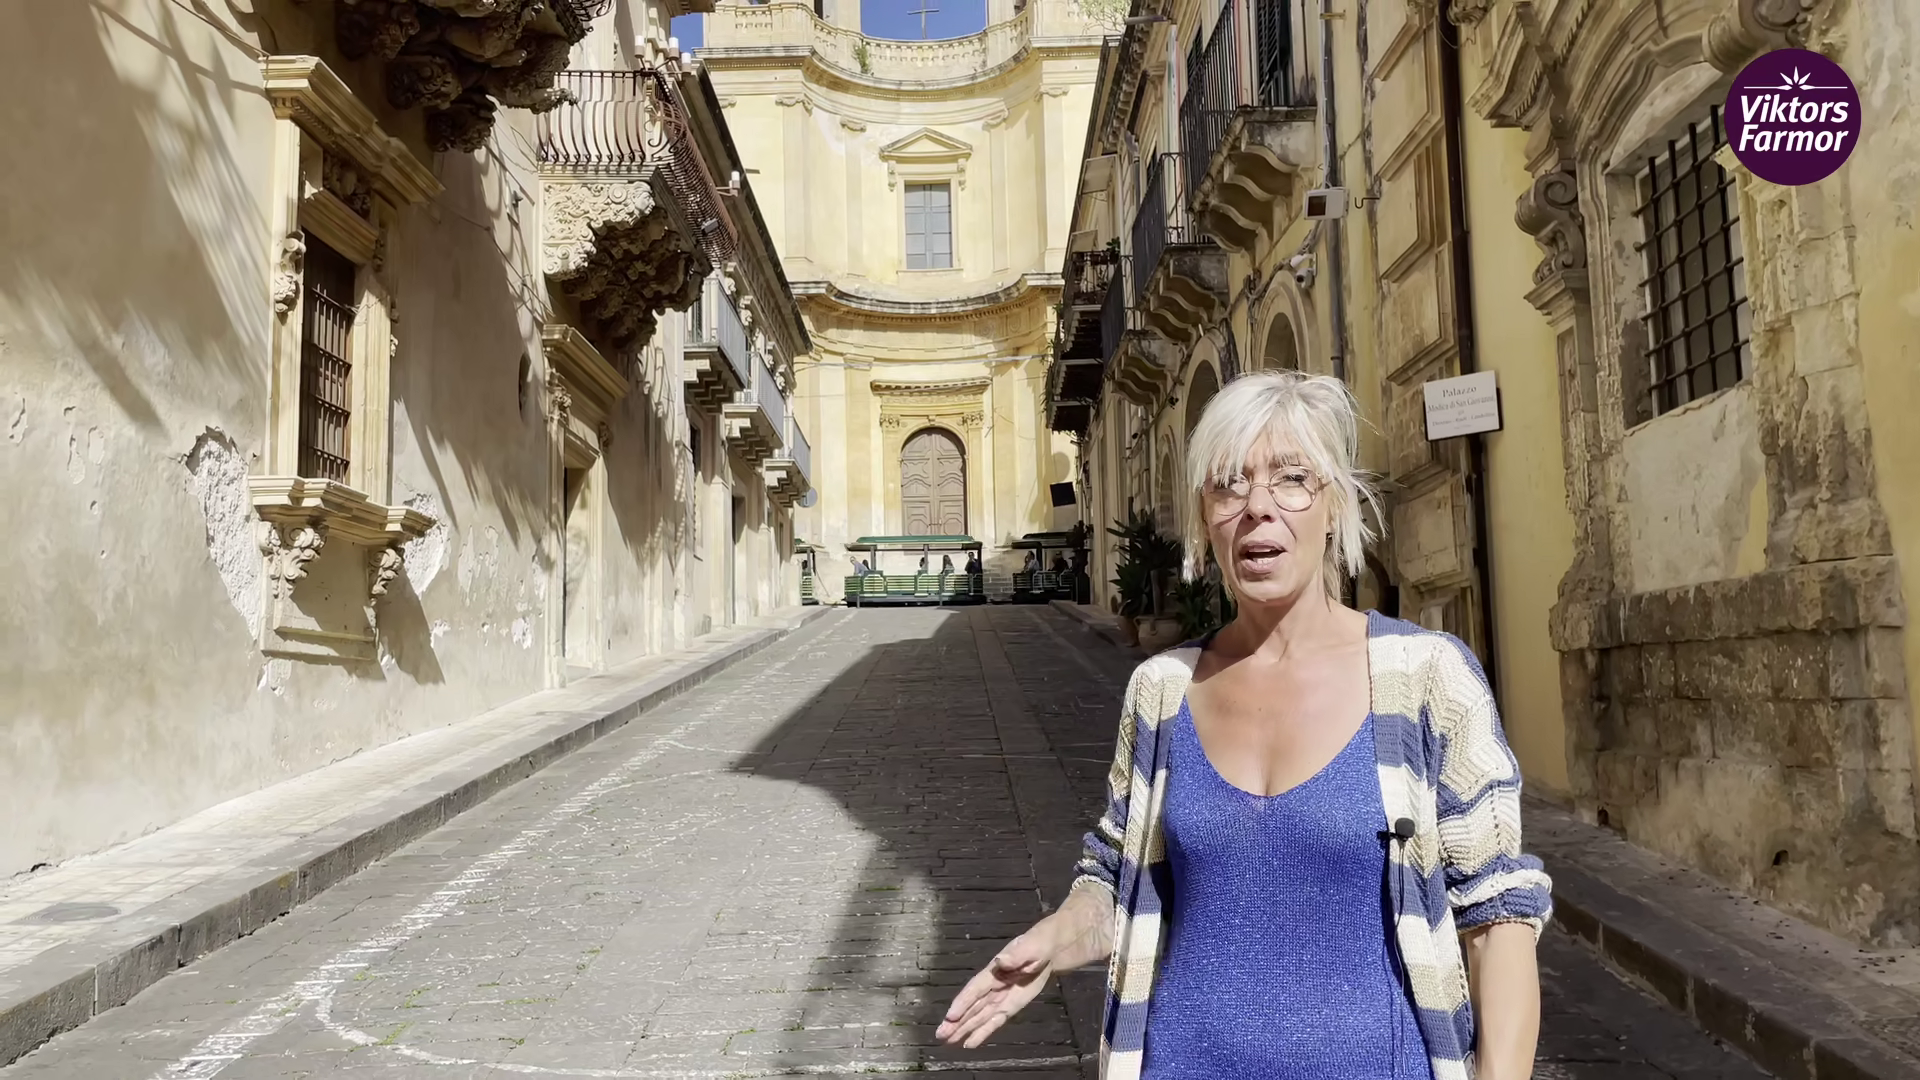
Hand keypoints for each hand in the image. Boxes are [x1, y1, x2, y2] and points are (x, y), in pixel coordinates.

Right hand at [935, 928, 1057, 1048]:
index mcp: (994, 972)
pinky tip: (970, 1043)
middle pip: (972, 1006)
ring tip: (948, 1041)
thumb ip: (1016, 956)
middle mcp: (992, 987)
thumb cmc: (1037, 944)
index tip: (950, 1017)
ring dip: (964, 1029)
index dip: (962, 1003)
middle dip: (957, 1021)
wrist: (1050, 950)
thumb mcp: (1030, 947)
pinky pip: (994, 1021)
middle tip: (941, 1035)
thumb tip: (1000, 960)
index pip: (975, 990)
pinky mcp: (1009, 1007)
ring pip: (979, 1016)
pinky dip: (983, 1032)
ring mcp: (999, 998)